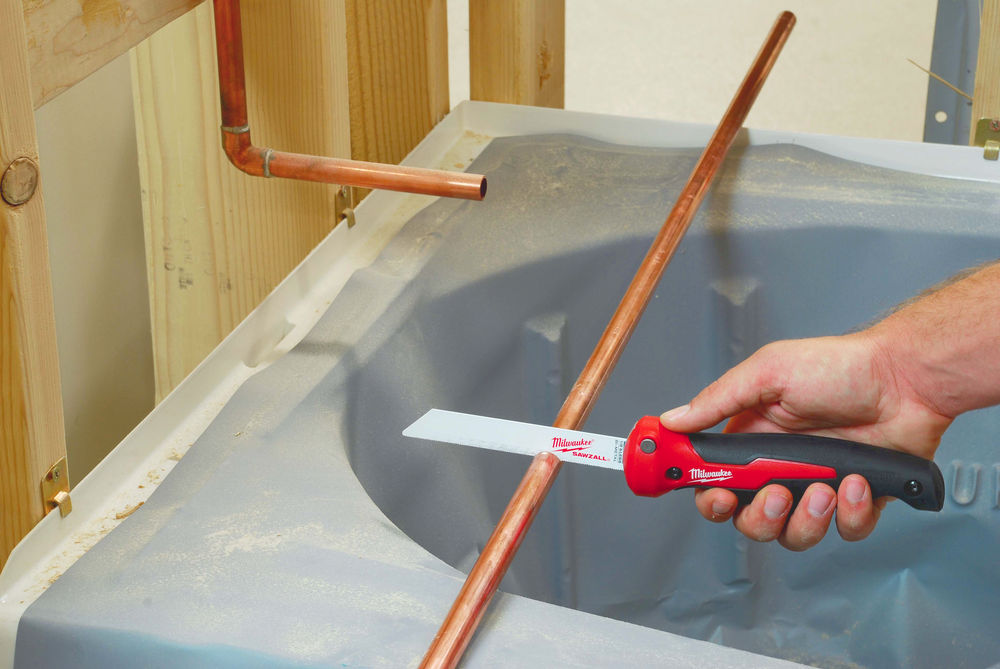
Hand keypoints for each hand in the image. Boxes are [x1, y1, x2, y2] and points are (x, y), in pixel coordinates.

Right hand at [660, 333, 951, 550]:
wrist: (905, 379)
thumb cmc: (839, 367)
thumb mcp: (767, 373)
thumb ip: (718, 400)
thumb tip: (673, 420)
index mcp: (750, 439)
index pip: (712, 480)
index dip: (706, 494)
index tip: (714, 493)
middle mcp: (779, 468)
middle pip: (748, 518)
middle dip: (758, 516)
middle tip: (775, 493)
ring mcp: (817, 488)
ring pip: (793, 534)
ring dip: (806, 519)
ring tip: (825, 487)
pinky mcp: (856, 502)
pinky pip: (843, 532)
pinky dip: (851, 513)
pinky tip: (858, 482)